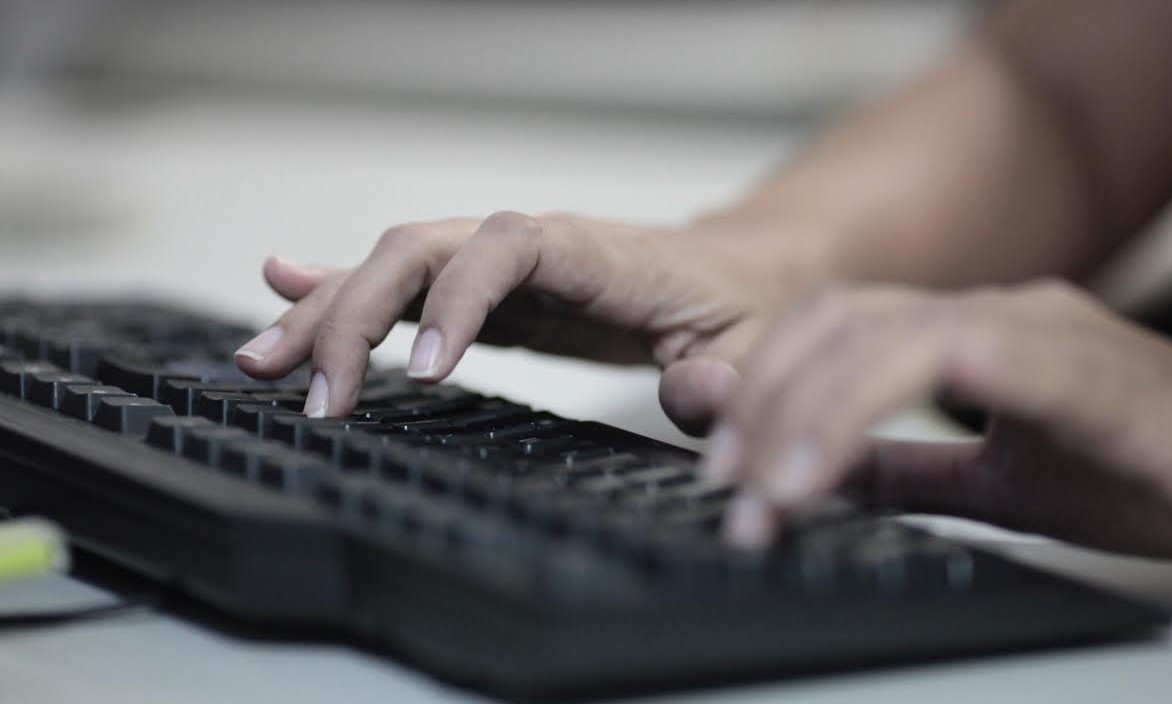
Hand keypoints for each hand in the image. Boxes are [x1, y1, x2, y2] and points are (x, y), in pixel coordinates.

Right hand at [234, 211, 813, 430]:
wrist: (743, 274)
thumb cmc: (746, 308)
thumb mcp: (754, 349)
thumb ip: (724, 378)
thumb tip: (689, 394)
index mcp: (596, 254)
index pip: (503, 248)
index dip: (457, 301)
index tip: (428, 373)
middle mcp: (534, 247)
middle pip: (422, 250)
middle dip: (357, 314)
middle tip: (318, 395)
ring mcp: (503, 268)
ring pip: (395, 267)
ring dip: (327, 309)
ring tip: (262, 358)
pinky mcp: (490, 295)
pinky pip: (407, 287)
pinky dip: (343, 292)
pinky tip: (285, 289)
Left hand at [705, 280, 1171, 557]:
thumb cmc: (1149, 468)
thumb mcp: (998, 480)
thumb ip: (908, 468)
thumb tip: (821, 473)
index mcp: (968, 333)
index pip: (835, 330)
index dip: (765, 388)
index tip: (727, 467)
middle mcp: (989, 313)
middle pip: (836, 321)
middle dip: (763, 402)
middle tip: (729, 484)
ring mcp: (1030, 327)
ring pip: (877, 332)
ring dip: (802, 412)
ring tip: (768, 493)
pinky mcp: (1072, 363)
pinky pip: (954, 356)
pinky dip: (869, 406)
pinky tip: (827, 464)